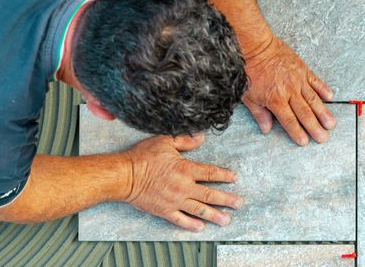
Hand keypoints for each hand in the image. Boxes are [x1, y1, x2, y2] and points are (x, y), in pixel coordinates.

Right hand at [122, 134, 242, 231]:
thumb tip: (201, 137)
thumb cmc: (142, 157)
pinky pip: (181, 219)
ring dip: (214, 215)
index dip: (224, 175)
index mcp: (185, 169)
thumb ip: (185, 140)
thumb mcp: (164, 141)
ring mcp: (174, 201)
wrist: (125, 175)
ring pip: (199, 210)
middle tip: (239, 203)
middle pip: (210, 195)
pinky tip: (200, 227)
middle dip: (227, 199)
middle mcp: (183, 187)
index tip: (234, 178)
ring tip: (226, 220)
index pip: (210, 173)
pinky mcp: (164, 210)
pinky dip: (191, 224)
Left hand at [242, 36, 335, 144]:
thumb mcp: (248, 95)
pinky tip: (330, 97)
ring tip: (331, 123)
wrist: (256, 47)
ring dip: (323, 112)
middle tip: (323, 138)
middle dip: (314, 127)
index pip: (289, 120)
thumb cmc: (249, 70)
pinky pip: (316, 81)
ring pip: (313, 99)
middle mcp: (289, 91)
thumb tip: (266, 129)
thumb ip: (259, 113)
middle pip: (304, 113)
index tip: (304, 142)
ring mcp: (298, 80)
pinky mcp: (302, 69)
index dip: (297, 132)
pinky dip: (323, 89)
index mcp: (275, 99)